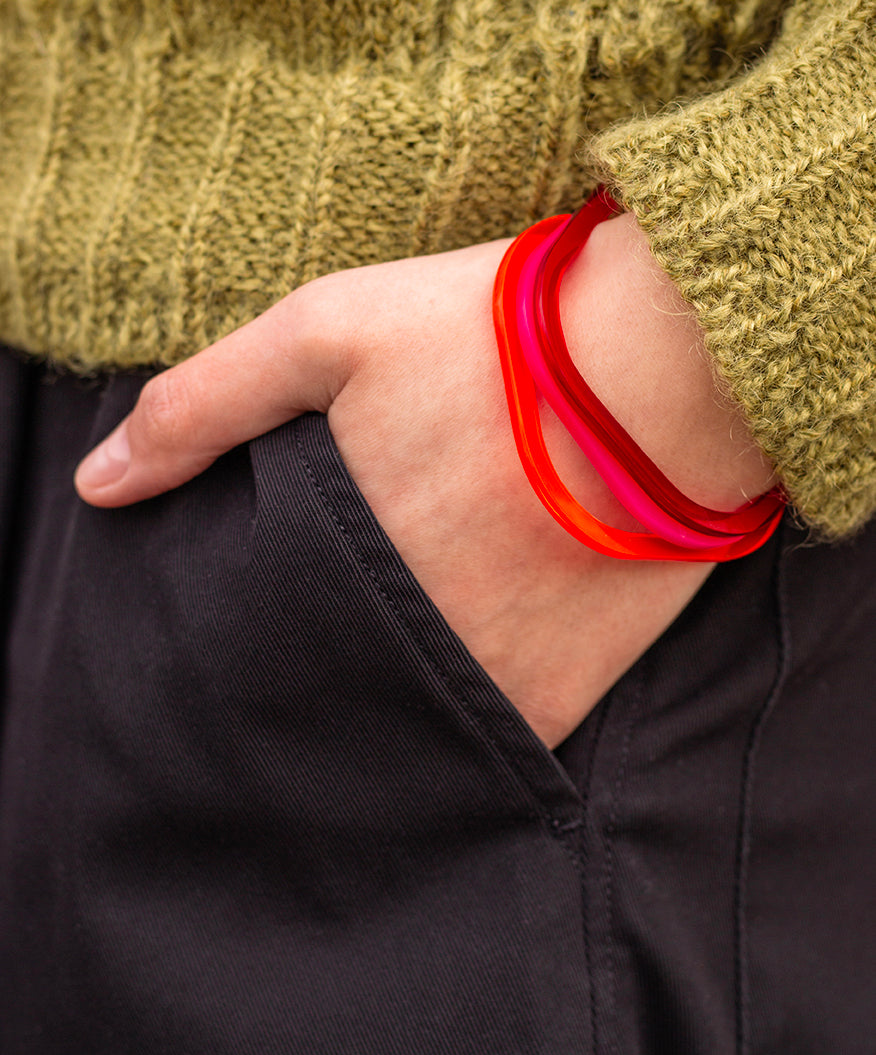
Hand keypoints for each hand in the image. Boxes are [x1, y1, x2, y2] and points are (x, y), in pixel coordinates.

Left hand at [75, 215, 774, 746]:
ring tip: (412, 603)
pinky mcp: (566, 695)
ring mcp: (492, 682)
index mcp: (340, 561)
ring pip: (401, 709)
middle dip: (317, 646)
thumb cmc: (498, 333)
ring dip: (391, 671)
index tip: (264, 589)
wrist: (676, 363)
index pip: (250, 635)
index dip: (246, 617)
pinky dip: (468, 689)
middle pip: (324, 678)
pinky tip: (477, 622)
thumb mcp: (330, 331)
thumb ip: (202, 407)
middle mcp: (409, 643)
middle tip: (345, 588)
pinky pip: (488, 723)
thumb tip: (96, 485)